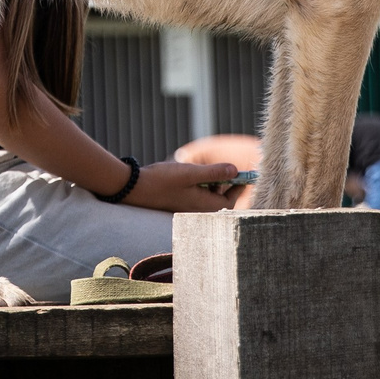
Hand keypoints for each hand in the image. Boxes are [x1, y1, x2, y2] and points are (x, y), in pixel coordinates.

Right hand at [123, 160, 239, 213]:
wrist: (134, 188)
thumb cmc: (162, 181)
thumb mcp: (191, 173)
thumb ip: (214, 172)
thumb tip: (235, 170)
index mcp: (205, 207)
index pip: (231, 199)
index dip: (239, 185)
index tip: (245, 172)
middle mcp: (198, 211)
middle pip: (221, 198)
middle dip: (225, 182)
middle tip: (224, 167)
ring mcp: (188, 208)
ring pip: (208, 195)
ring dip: (211, 182)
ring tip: (202, 169)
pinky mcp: (180, 203)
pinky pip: (197, 195)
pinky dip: (199, 184)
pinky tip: (189, 174)